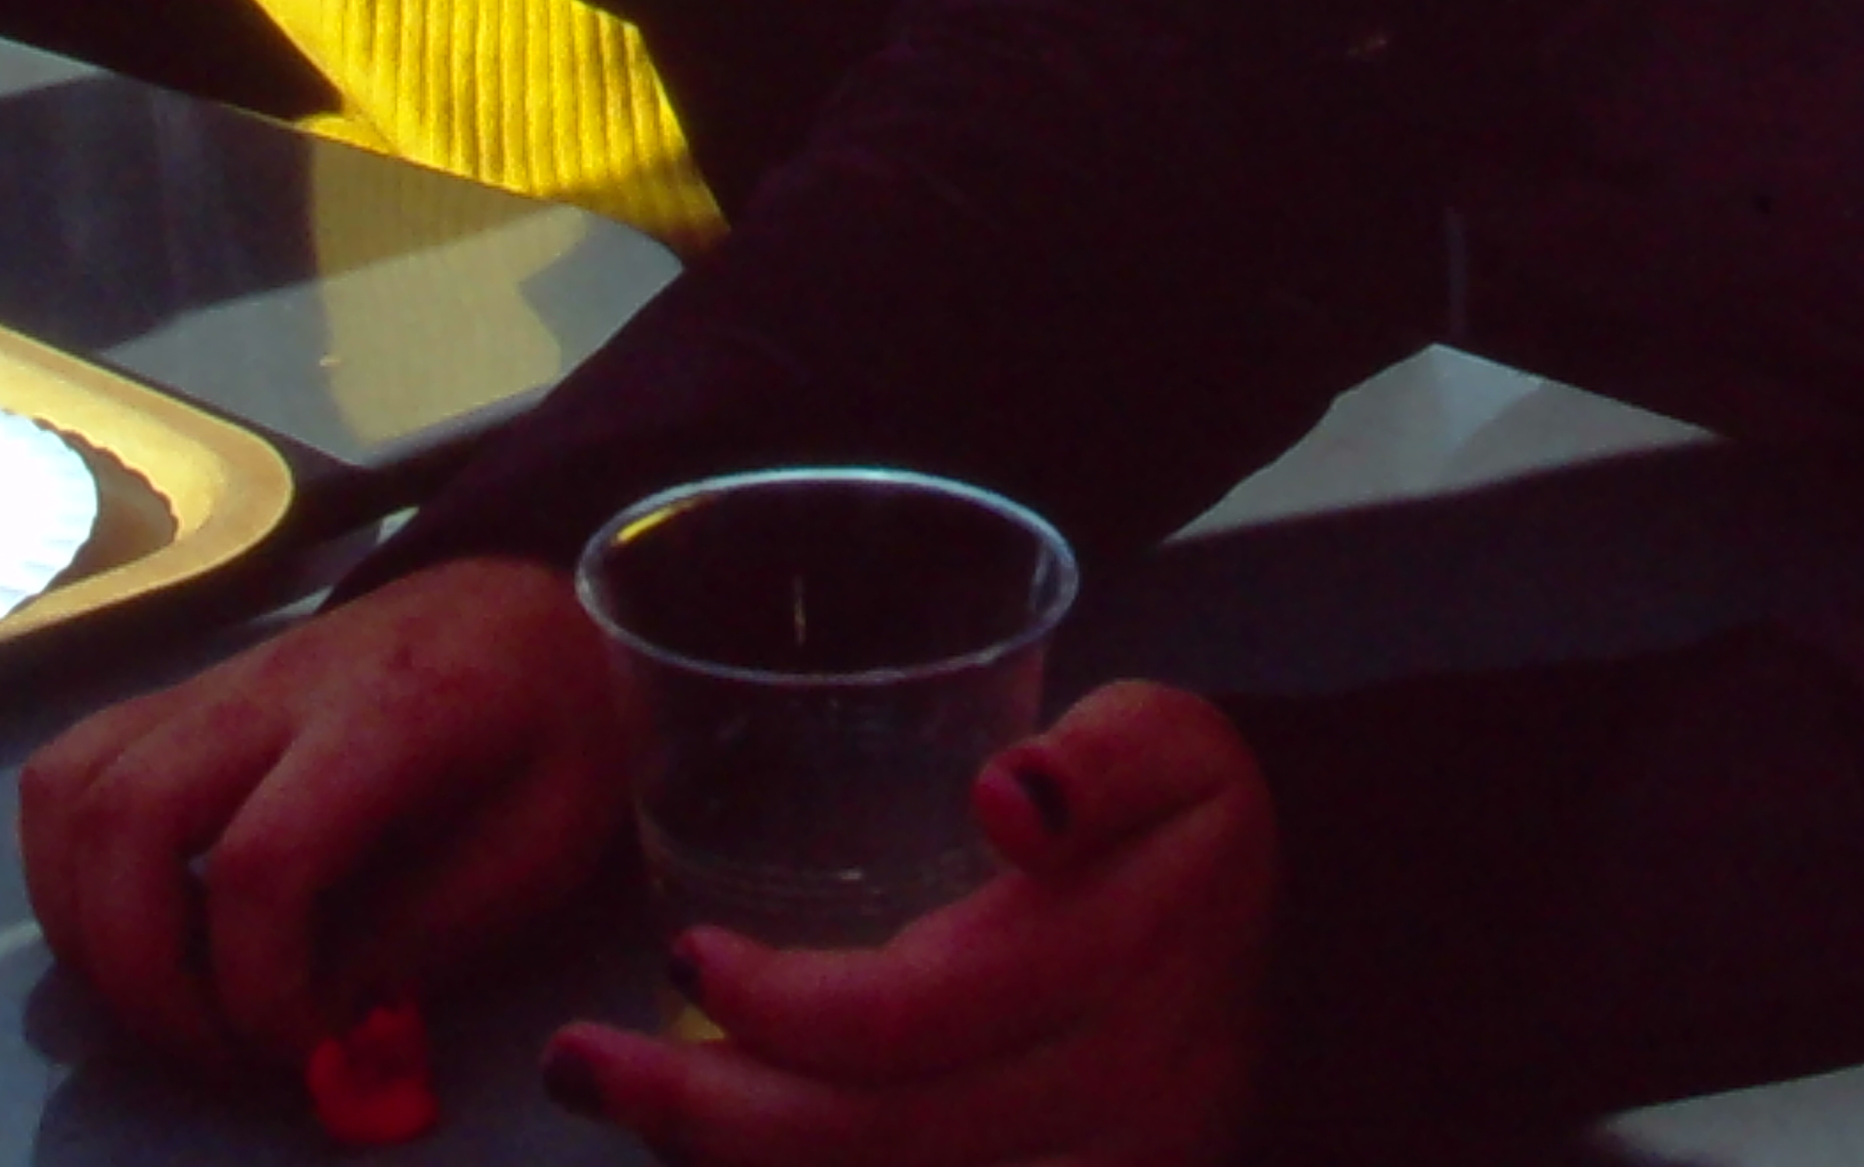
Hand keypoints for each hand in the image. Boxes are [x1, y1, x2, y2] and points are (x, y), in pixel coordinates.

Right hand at [20, 553, 629, 1079]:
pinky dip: (68, 867)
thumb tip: (311, 1023)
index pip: (265, 859)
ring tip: (172, 997)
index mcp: (391, 712)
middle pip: (128, 818)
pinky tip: (135, 928)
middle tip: (219, 1047)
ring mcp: (216, 683)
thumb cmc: (558, 726)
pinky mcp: (183, 698)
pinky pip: (71, 771)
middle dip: (141, 971)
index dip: (258, 987)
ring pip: (71, 789)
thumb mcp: (543, 839)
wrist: (540, 607)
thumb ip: (426, 931)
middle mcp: (277, 686)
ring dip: (86, 923)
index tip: (309, 1051)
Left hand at [546, 681, 1274, 1166]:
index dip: (779, 1006)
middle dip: (702, 1112)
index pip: (916, 1019)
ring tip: (630, 1110)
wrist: (1288, 951)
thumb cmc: (1186, 829)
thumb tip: (1011, 800)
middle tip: (576, 1062)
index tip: (682, 956)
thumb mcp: (1169, 738)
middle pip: (877, 1143)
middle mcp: (1128, 1101)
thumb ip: (1099, 758)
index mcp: (1132, 961)